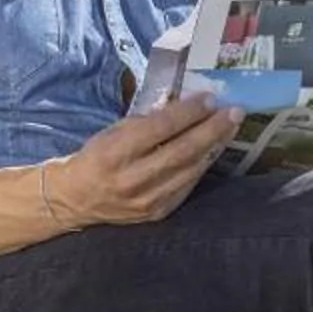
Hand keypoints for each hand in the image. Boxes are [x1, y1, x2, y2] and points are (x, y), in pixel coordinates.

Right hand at [47, 93, 240, 226]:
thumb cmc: (97, 157)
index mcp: (115, 153)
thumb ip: (146, 122)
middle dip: (212, 129)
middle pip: (182, 151)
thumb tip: (185, 106)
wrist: (78, 199)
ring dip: (214, 146)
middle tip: (234, 112)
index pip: (159, 128)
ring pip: (190, 170)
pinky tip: (214, 149)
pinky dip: (203, 165)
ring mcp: (147, 200)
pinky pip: (188, 186)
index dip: (188, 112)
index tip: (209, 98)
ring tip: (230, 128)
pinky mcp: (158, 213)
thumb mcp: (113, 132)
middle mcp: (132, 179)